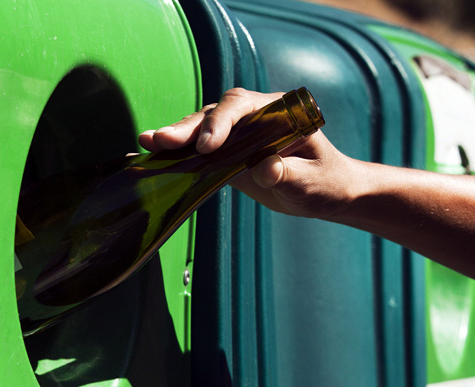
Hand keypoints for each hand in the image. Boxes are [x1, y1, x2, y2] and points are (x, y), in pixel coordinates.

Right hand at [139, 88, 362, 219]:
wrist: (326, 191)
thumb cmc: (325, 182)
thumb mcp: (311, 182)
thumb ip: (288, 174)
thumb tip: (265, 167)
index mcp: (279, 112)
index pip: (244, 106)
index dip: (222, 123)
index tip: (208, 147)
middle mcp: (254, 115)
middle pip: (216, 113)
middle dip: (188, 128)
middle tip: (162, 141)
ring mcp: (238, 133)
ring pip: (201, 127)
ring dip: (176, 137)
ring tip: (148, 143)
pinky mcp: (226, 152)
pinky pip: (198, 148)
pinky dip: (177, 153)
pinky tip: (152, 154)